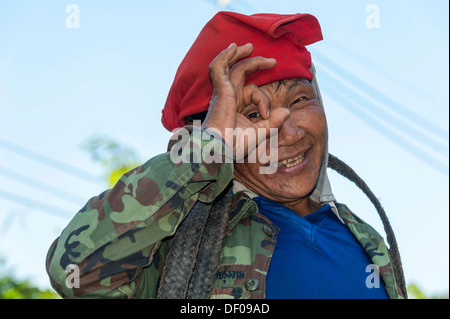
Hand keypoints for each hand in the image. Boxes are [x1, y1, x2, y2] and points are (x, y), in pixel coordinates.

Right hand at [203, 43, 289, 159]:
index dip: (264, 100)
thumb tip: (287, 111)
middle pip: (241, 73)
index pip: (253, 91)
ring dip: (240, 54)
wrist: (221, 149)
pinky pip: (218, 68)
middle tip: (273, 61)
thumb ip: (273, 122)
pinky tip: (233, 47)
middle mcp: (228, 96)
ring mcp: (223, 93)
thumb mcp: (260, 132)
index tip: (267, 115)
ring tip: (250, 46)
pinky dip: (224, 57)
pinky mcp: (220, 91)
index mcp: (235, 105)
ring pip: (231, 67)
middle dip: (256, 63)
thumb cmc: (235, 145)